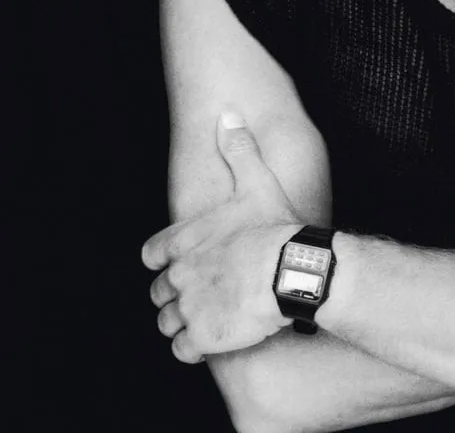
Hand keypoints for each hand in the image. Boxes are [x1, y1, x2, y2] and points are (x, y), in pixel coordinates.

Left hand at [142, 111, 301, 362]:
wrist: (291, 271)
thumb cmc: (275, 227)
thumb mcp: (257, 181)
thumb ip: (238, 149)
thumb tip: (228, 114)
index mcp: (184, 240)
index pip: (151, 255)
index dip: (163, 261)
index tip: (178, 264)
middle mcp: (179, 275)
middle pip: (158, 293)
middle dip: (175, 295)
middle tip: (201, 294)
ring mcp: (188, 308)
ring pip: (167, 323)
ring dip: (182, 323)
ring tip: (208, 319)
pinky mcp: (202, 338)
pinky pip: (182, 351)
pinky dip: (193, 348)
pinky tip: (214, 339)